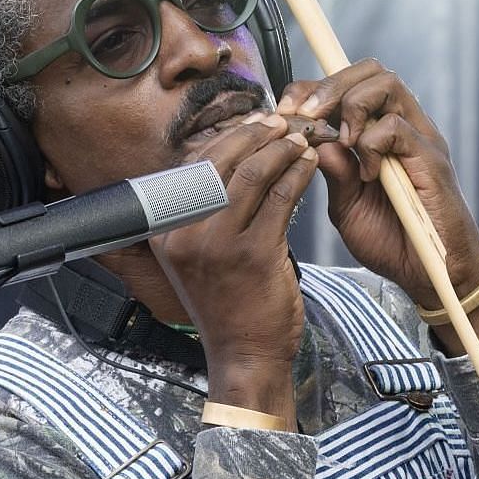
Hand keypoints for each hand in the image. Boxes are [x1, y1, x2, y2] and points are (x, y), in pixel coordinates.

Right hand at [147, 113, 318, 419]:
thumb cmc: (231, 303)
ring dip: (282, 149)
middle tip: (285, 122)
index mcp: (167, 228)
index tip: (257, 122)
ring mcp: (217, 244)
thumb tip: (232, 156)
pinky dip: (299, 175)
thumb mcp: (200, 254)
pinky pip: (280, 199)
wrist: (245, 355)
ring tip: (303, 141)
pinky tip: (311, 166)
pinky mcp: (253, 255)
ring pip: (253, 174)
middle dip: (258, 133)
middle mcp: (185, 232)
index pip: (195, 163)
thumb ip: (208, 210)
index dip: (230, 135)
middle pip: (222, 160)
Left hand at [278, 61, 478, 350]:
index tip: (285, 113)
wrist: (431, 276)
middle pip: (370, 71)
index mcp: (381, 134)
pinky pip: (397, 127)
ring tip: (339, 139)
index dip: (314, 89)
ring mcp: (420, 139)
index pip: (350, 84)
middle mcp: (404, 127)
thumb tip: (312, 138)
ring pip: (386, 85)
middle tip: (304, 115)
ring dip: (352, 105)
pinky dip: (372, 143)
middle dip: (329, 86)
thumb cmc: (392, 242)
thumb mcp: (347, 206)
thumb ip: (333, 171)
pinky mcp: (431, 159)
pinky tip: (367, 174)